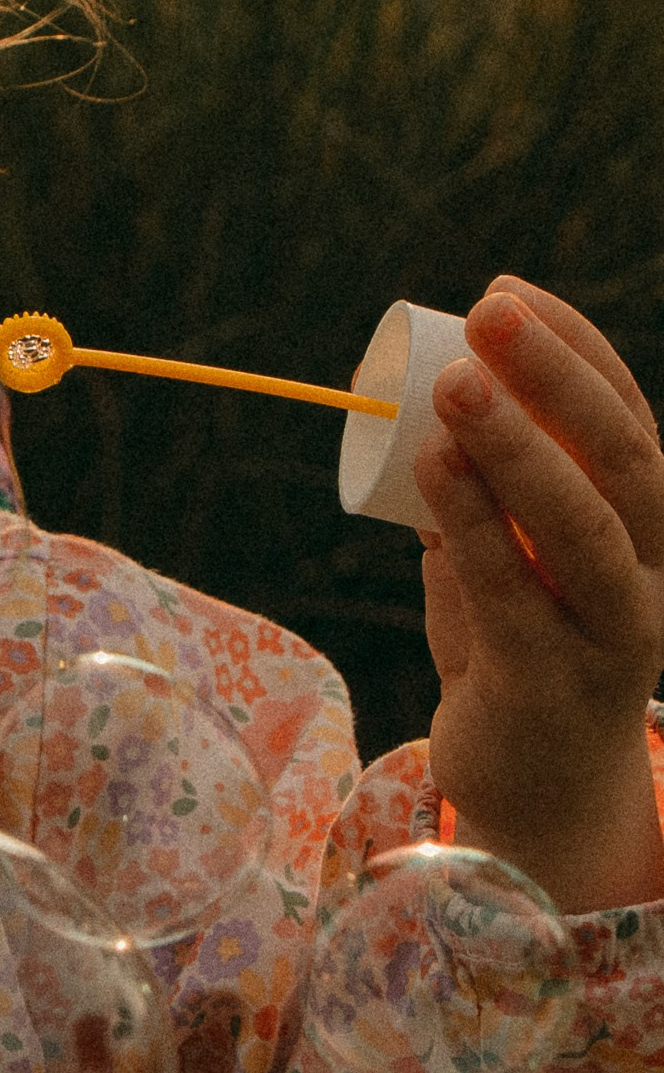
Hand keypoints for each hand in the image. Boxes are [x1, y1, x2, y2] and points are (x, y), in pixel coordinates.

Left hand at [417, 276, 663, 913]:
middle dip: (557, 379)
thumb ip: (494, 490)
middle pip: (623, 463)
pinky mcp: (551, 684)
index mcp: (652, 531)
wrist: (536, 783)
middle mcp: (652, 577)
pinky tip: (431, 467)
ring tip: (454, 383)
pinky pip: (512, 592)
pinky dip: (472, 523)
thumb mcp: (513, 552)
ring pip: (580, 528)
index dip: (574, 350)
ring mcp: (612, 636)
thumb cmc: (519, 643)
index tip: (506, 289)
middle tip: (490, 311)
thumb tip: (434, 390)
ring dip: (517, 447)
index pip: (629, 420)